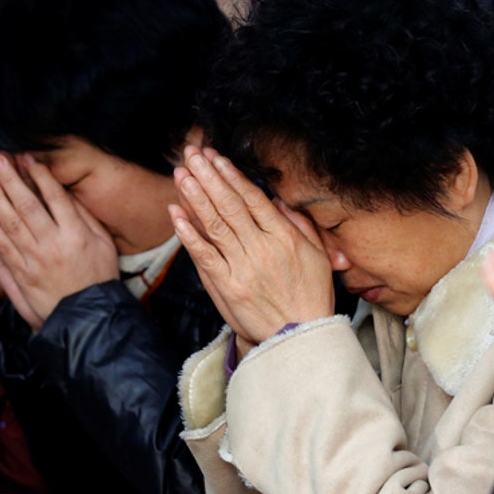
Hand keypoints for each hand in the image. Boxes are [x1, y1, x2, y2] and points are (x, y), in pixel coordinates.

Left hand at [0, 152, 117, 329]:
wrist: (87, 318)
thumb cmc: (98, 276)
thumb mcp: (104, 243)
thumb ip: (83, 217)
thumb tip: (62, 191)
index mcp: (76, 235)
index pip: (55, 198)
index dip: (39, 175)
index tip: (26, 157)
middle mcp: (53, 246)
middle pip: (26, 207)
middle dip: (10, 180)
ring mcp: (33, 262)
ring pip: (8, 225)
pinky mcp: (20, 277)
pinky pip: (0, 250)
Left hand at [169, 146, 333, 354]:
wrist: (299, 338)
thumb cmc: (310, 297)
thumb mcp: (318, 256)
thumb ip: (299, 225)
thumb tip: (277, 201)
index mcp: (285, 238)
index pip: (253, 199)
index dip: (231, 176)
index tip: (216, 158)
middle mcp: (262, 248)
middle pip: (230, 205)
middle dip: (208, 177)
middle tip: (192, 155)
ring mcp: (242, 267)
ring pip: (214, 224)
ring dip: (195, 196)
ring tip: (181, 173)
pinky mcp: (226, 286)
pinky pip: (203, 254)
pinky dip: (188, 233)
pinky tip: (175, 213)